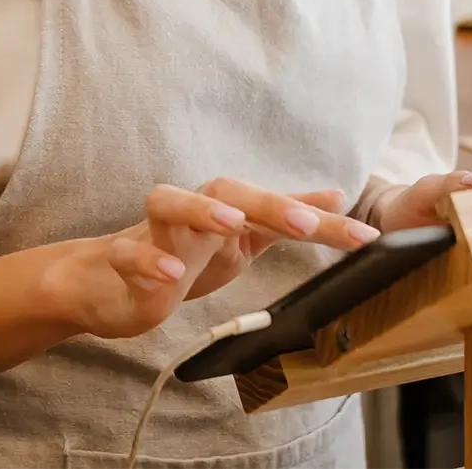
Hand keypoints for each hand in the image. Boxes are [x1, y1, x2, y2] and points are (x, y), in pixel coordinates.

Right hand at [42, 179, 379, 339]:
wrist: (107, 281)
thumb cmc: (179, 254)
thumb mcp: (241, 239)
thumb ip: (283, 217)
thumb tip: (335, 196)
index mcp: (223, 210)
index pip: (275, 206)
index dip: (320, 222)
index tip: (363, 238)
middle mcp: (191, 212)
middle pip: (227, 189)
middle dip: (268, 202)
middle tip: (305, 223)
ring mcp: (155, 234)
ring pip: (167, 200)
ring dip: (200, 209)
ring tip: (231, 225)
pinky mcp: (123, 259)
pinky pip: (130, 252)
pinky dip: (149, 261)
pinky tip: (171, 278)